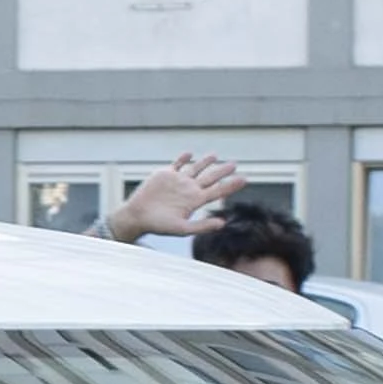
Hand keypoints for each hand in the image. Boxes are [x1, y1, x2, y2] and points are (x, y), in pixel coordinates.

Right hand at [104, 152, 241, 247]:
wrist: (138, 216)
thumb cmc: (159, 225)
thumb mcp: (182, 229)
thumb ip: (202, 226)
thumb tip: (223, 223)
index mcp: (195, 201)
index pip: (217, 191)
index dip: (231, 185)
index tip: (244, 179)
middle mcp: (189, 189)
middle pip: (210, 178)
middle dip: (222, 171)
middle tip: (234, 164)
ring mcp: (178, 180)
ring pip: (195, 168)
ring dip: (206, 162)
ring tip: (215, 155)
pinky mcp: (165, 174)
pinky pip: (177, 163)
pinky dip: (183, 158)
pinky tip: (190, 154)